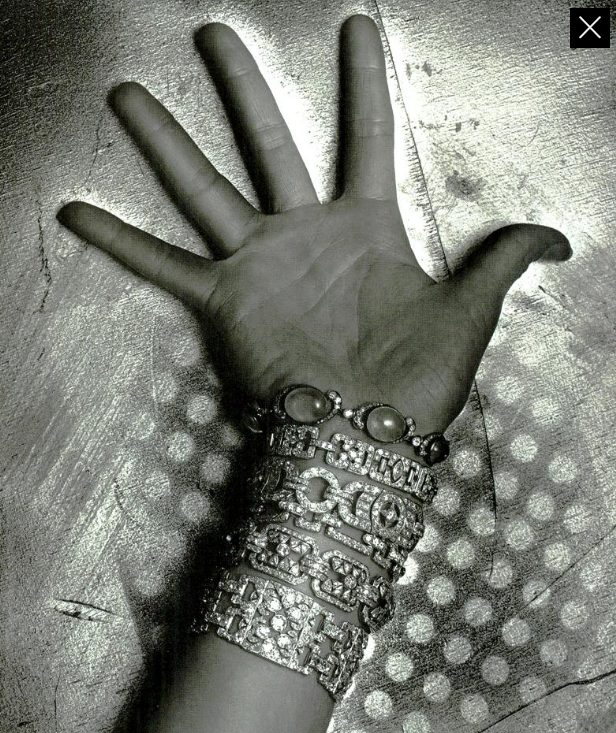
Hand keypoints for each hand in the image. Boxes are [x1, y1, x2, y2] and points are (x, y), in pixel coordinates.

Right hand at [57, 15, 570, 432]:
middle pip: (269, 143)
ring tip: (128, 99)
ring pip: (205, 190)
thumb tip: (559, 237)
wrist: (370, 434)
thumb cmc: (420, 379)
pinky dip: (123, 244)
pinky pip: (165, 266)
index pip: (367, 136)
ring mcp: (261, 264)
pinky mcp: (227, 301)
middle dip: (241, 89)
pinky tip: (79, 213)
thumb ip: (504, 261)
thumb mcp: (471, 312)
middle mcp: (306, 234)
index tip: (358, 25)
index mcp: (366, 227)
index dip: (364, 82)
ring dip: (166, 145)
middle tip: (213, 34)